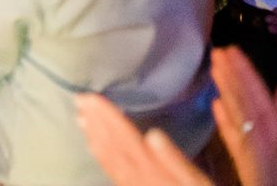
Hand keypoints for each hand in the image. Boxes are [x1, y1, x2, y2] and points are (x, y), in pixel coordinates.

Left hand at [76, 93, 212, 185]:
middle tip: (79, 99)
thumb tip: (153, 135)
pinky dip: (101, 156)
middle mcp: (137, 178)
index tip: (92, 97)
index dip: (108, 116)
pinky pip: (112, 172)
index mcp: (153, 170)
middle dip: (96, 122)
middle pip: (112, 146)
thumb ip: (175, 160)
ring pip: (109, 159)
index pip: (126, 138)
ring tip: (80, 117)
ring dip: (94, 136)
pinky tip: (94, 147)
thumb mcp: (197, 182)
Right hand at [210, 47, 276, 185]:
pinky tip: (215, 106)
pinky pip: (231, 136)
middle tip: (217, 52)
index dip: (245, 72)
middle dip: (231, 75)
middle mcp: (261, 133)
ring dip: (226, 90)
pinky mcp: (245, 161)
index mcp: (274, 129)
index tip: (232, 50)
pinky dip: (223, 121)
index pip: (256, 94)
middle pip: (244, 99)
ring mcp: (252, 146)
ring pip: (236, 112)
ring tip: (214, 69)